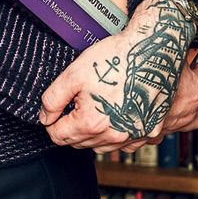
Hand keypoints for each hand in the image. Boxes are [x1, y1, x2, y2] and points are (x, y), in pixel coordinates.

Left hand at [37, 0, 197, 150]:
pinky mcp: (150, 131)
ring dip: (92, 133)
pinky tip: (114, 116)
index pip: (59, 137)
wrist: (152, 52)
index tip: (55, 111)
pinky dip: (116, 134)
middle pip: (79, 143)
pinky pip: (125, 144)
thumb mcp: (73, 74)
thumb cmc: (114, 60)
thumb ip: (53, 99)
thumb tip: (45, 118)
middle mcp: (114, 136)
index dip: (52, 122)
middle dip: (71, 127)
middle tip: (76, 103)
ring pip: (102, 146)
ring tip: (94, 108)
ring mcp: (134, 136)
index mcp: (91, 123)